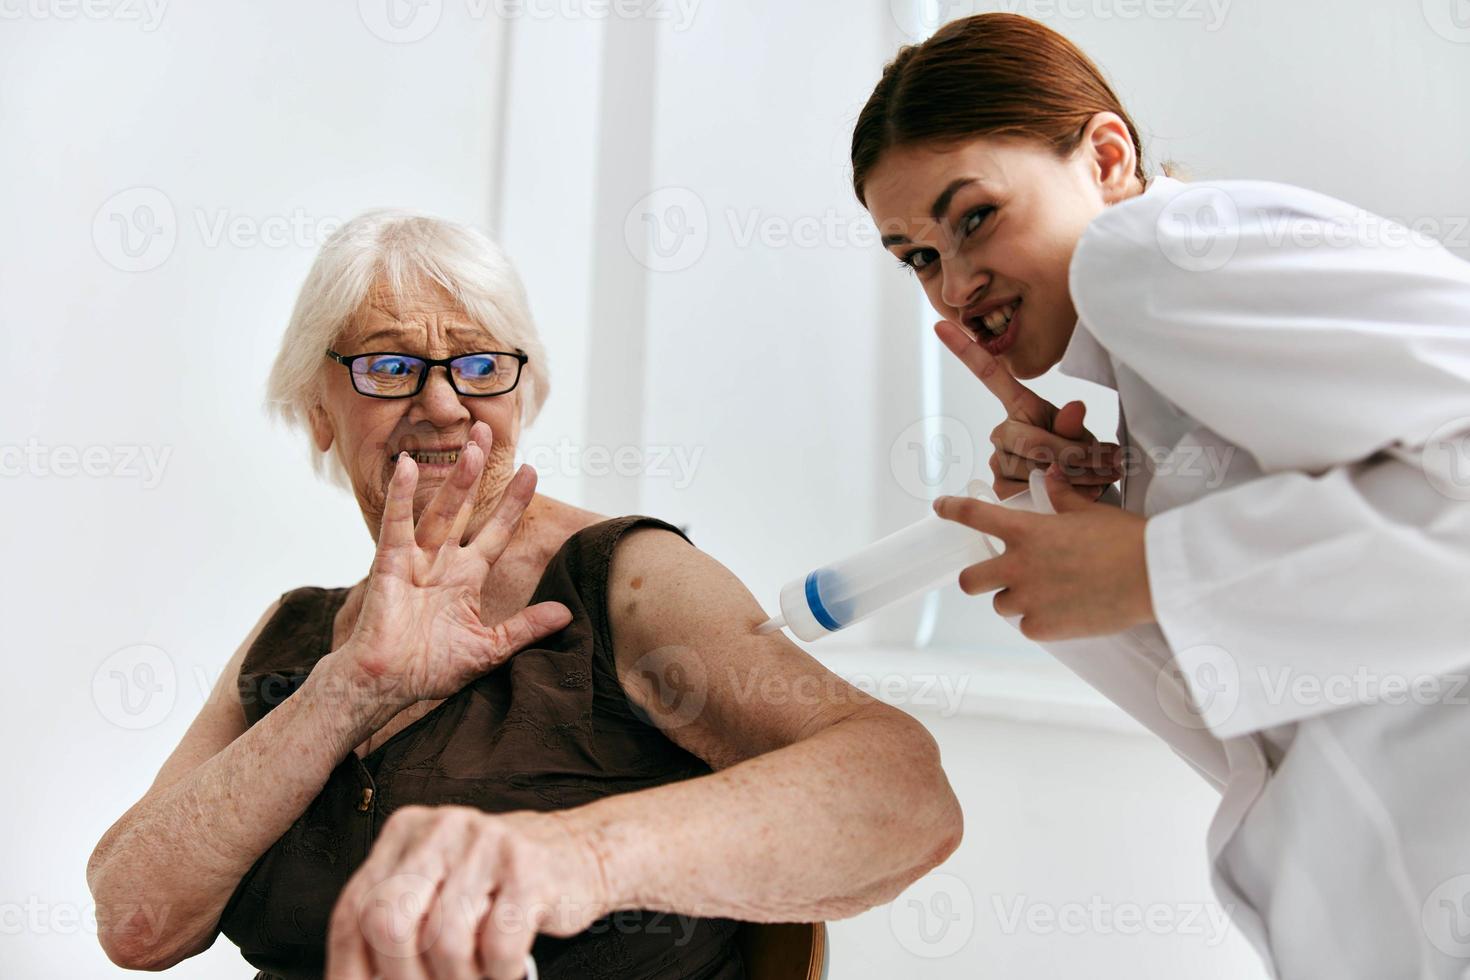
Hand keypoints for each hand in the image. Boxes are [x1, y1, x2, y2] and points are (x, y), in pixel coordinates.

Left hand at [325, 805, 608, 979]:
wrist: (576, 854)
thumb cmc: (495, 886)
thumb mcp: (435, 889)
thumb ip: (397, 923)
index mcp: (406, 832)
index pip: (354, 911)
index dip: (351, 970)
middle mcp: (441, 829)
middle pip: (388, 923)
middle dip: (403, 977)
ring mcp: (487, 844)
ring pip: (445, 942)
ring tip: (474, 978)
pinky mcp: (529, 868)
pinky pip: (498, 944)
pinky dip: (498, 974)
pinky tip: (503, 972)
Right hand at [341, 420, 572, 713]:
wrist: (386, 686)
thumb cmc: (429, 670)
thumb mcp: (489, 649)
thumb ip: (525, 629)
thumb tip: (567, 614)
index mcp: (465, 579)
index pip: (495, 532)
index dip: (512, 503)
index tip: (530, 471)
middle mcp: (442, 563)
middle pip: (464, 508)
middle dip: (476, 471)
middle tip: (488, 430)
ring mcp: (415, 561)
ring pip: (439, 511)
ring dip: (455, 479)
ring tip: (471, 446)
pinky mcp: (389, 564)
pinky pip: (396, 525)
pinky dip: (402, 497)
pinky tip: (409, 466)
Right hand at [934, 320, 1121, 500]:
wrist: (1084, 494)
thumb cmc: (1081, 458)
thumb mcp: (1084, 436)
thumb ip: (1076, 425)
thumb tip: (1076, 408)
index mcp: (1021, 406)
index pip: (990, 374)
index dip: (966, 351)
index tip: (942, 324)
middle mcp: (1003, 432)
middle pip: (1031, 440)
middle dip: (1072, 454)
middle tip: (1104, 462)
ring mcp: (999, 461)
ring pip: (1035, 467)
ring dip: (1073, 475)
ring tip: (1094, 477)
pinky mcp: (1001, 489)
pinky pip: (1029, 488)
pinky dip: (1059, 491)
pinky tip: (1073, 491)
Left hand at [935, 466, 1155, 639]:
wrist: (1152, 576)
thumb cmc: (1125, 539)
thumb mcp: (1089, 511)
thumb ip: (1060, 498)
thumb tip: (1049, 477)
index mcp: (1026, 531)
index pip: (974, 516)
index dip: (952, 510)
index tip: (940, 508)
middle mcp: (1019, 565)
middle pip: (969, 580)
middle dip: (977, 578)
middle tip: (995, 575)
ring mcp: (1029, 599)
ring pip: (1001, 605)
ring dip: (1015, 599)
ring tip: (1046, 594)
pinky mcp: (1044, 628)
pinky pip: (1027, 627)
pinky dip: (1039, 621)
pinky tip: (1062, 612)